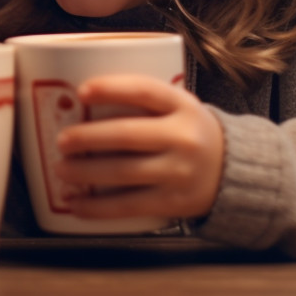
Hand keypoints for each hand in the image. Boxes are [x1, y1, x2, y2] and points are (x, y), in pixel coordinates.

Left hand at [53, 74, 223, 221]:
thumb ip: (143, 102)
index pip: (144, 90)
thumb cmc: (188, 132)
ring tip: (61, 170)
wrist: (235, 171)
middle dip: (88, 138)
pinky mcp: (173, 202)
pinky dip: (98, 207)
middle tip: (62, 140)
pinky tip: (76, 204)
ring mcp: (179, 172)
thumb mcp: (178, 107)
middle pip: (127, 135)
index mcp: (182, 105)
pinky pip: (129, 205)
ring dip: (85, 173)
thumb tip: (82, 103)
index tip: (82, 91)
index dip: (111, 88)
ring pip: (123, 172)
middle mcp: (183, 137)